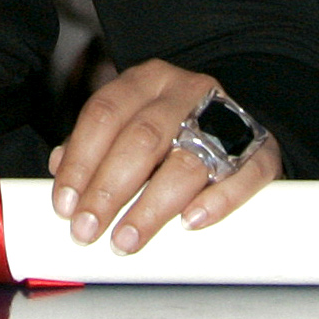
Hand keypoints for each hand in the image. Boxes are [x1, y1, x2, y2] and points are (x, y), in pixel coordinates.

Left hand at [47, 60, 281, 255]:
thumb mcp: (130, 121)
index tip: (63, 204)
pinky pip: (244, 172)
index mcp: (147, 80)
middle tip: (86, 230)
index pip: (104, 113)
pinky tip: (191, 221)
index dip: (80, 160)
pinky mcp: (260, 147)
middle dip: (109, 189)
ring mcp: (226, 116)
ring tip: (126, 238)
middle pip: (141, 138)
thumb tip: (58, 166)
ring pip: (187, 160)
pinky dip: (218, 199)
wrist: (235, 120)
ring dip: (151, 206)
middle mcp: (185, 91)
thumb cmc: (172, 128)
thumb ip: (97, 143)